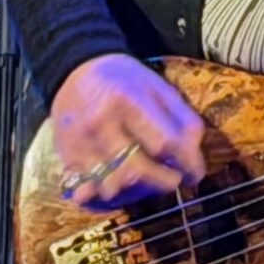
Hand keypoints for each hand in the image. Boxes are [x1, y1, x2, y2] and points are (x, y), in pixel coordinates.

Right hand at [49, 54, 207, 208]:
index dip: (185, 163)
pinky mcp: (67, 156)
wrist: (76, 72)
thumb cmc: (127, 81)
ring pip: (114, 183)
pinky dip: (112, 192)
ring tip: (151, 180)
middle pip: (137, 169)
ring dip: (139, 190)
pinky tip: (124, 184)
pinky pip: (91, 187)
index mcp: (129, 100)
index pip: (164, 143)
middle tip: (175, 180)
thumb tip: (193, 156)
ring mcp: (81, 142)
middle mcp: (101, 123)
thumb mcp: (160, 88)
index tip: (196, 174)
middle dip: (164, 181)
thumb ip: (182, 119)